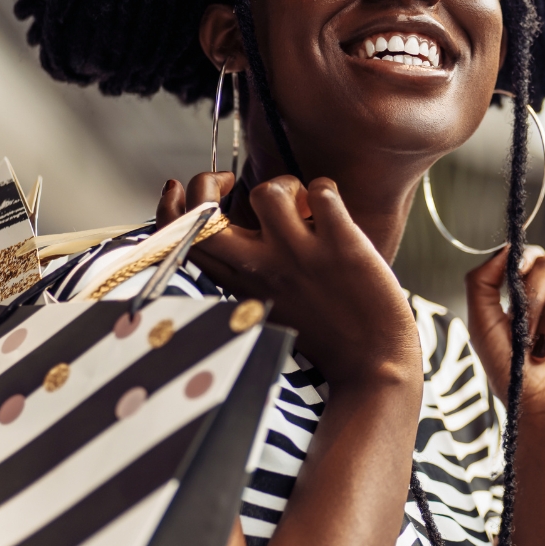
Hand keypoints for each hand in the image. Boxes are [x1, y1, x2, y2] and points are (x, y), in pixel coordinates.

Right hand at [158, 173, 422, 390]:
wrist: (374, 364)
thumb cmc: (327, 334)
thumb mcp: (269, 304)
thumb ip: (249, 271)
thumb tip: (239, 228)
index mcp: (241, 283)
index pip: (180, 240)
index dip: (169, 206)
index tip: (179, 187)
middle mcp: (261, 268)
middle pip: (203, 215)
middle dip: (204, 182)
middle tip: (230, 181)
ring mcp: (299, 255)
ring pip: (267, 190)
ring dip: (285, 185)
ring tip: (304, 206)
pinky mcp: (340, 245)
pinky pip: (321, 190)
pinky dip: (327, 189)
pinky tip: (335, 209)